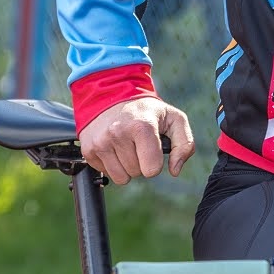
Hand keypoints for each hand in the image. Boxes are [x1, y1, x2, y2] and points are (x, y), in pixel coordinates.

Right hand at [78, 95, 195, 184]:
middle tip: (138, 144)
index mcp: (142, 126)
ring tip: (127, 146)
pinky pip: (106, 173)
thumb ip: (185, 144)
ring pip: (121, 178)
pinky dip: (112, 165)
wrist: (112, 95)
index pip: (152, 169)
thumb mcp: (174, 119)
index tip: (153, 148)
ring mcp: (101, 142)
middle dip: (141, 163)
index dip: (156, 162)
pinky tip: (115, 147)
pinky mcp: (88, 149)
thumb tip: (175, 170)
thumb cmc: (147, 110)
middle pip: (137, 174)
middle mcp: (118, 133)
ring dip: (126, 166)